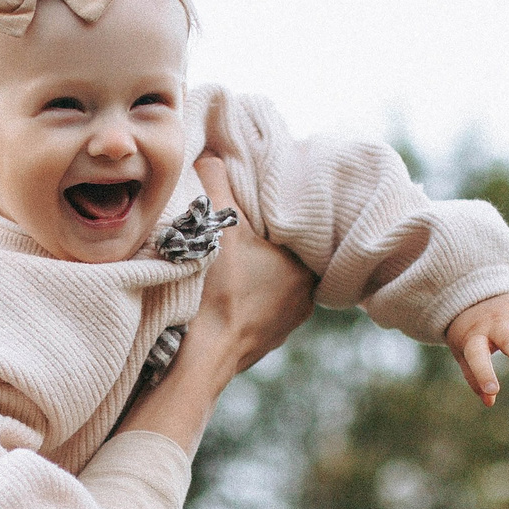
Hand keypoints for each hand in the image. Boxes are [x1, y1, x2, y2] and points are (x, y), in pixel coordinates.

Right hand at [189, 156, 315, 373]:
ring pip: (273, 283)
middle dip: (265, 241)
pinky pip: (259, 309)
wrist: (200, 358)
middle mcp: (306, 299)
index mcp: (308, 268)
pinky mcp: (264, 343)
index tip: (257, 202)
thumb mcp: (216, 225)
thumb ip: (216, 180)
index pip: (299, 228)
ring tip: (231, 257)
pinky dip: (245, 297)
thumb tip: (212, 151)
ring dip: (255, 271)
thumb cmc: (217, 291)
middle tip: (240, 225)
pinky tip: (225, 289)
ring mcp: (286, 325)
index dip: (277, 212)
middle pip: (285, 255)